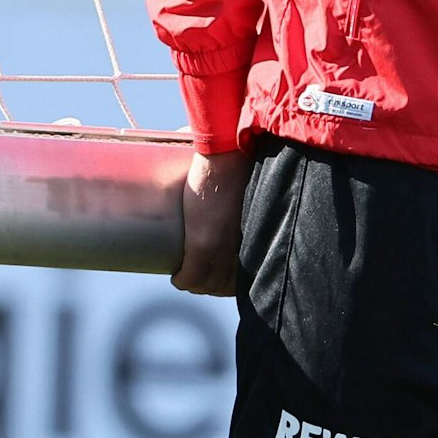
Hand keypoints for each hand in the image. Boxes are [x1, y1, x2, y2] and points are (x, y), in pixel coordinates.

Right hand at [174, 149, 251, 296]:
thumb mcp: (255, 185)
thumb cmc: (244, 162)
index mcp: (260, 236)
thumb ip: (255, 188)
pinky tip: (178, 276)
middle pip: (228, 283)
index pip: (248, 272)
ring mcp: (224, 249)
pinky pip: (191, 277)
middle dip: (214, 284)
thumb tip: (248, 184)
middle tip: (201, 272)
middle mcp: (246, 247)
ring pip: (208, 283)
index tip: (223, 268)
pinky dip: (183, 280)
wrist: (229, 153)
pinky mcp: (204, 245)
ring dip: (197, 284)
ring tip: (188, 273)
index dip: (234, 276)